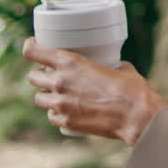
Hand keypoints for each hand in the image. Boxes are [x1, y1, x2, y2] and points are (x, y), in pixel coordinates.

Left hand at [23, 37, 167, 145]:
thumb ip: (108, 65)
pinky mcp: (66, 122)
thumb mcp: (119, 67)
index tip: (33, 45)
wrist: (137, 116)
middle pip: (32, 76)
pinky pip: (51, 116)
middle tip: (50, 74)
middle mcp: (60, 82)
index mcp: (71, 63)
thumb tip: (113, 66)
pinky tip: (66, 111)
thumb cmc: (132, 89)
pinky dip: (56, 113)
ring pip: (38, 98)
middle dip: (39, 74)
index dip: (30, 46)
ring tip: (58, 94)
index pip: (33, 51)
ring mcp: (61, 104)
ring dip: (46, 94)